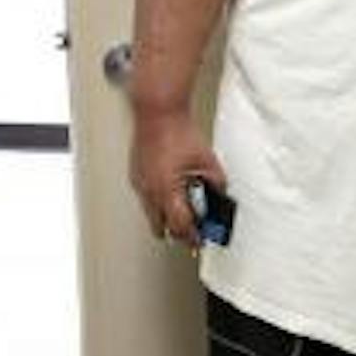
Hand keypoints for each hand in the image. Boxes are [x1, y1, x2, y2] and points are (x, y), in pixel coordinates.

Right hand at [128, 106, 226, 249]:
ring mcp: (140, 183)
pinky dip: (159, 199)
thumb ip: (216, 183)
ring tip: (183, 204)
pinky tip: (172, 188)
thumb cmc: (179, 132)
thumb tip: (219, 197)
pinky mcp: (136, 175)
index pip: (180, 226)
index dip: (192, 237)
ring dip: (166, 214)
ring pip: (151, 213)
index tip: (199, 242)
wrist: (158, 113)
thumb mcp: (208, 160)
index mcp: (168, 190)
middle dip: (176, 231)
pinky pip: (146, 197)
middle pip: (161, 227)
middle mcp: (150, 190)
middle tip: (192, 229)